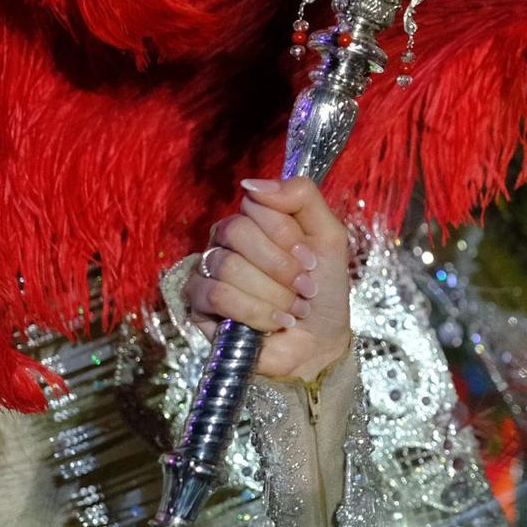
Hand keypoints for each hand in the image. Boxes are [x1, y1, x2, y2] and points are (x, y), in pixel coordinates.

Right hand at [181, 176, 352, 381]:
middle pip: (237, 230)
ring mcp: (207, 272)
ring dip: (274, 294)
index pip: (255, 203)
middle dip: (281, 266)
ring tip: (293, 309)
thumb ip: (301, 197)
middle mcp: (224, 241)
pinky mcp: (198, 306)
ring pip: (228, 266)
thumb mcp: (328, 236)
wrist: (319, 342)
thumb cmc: (323, 290)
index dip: (286, 234)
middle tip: (305, 288)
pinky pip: (217, 296)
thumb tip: (252, 184)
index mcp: (253, 220)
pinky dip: (256, 311)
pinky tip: (275, 323)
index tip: (311, 260)